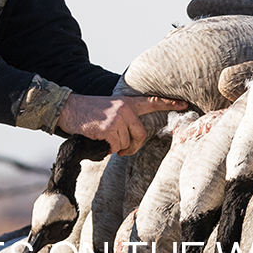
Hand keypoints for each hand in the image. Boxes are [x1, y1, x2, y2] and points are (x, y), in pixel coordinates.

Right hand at [56, 93, 187, 155]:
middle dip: (133, 146)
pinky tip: (98, 141)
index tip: (185, 103)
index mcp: (127, 102)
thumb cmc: (88, 112)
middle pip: (141, 134)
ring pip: (126, 143)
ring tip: (104, 139)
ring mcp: (117, 117)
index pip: (152, 102)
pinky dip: (107, 149)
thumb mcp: (110, 109)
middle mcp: (125, 108)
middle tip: (123, 151)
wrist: (68, 108)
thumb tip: (132, 140)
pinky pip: (115, 147)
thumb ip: (124, 118)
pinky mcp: (108, 128)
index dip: (169, 103)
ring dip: (116, 147)